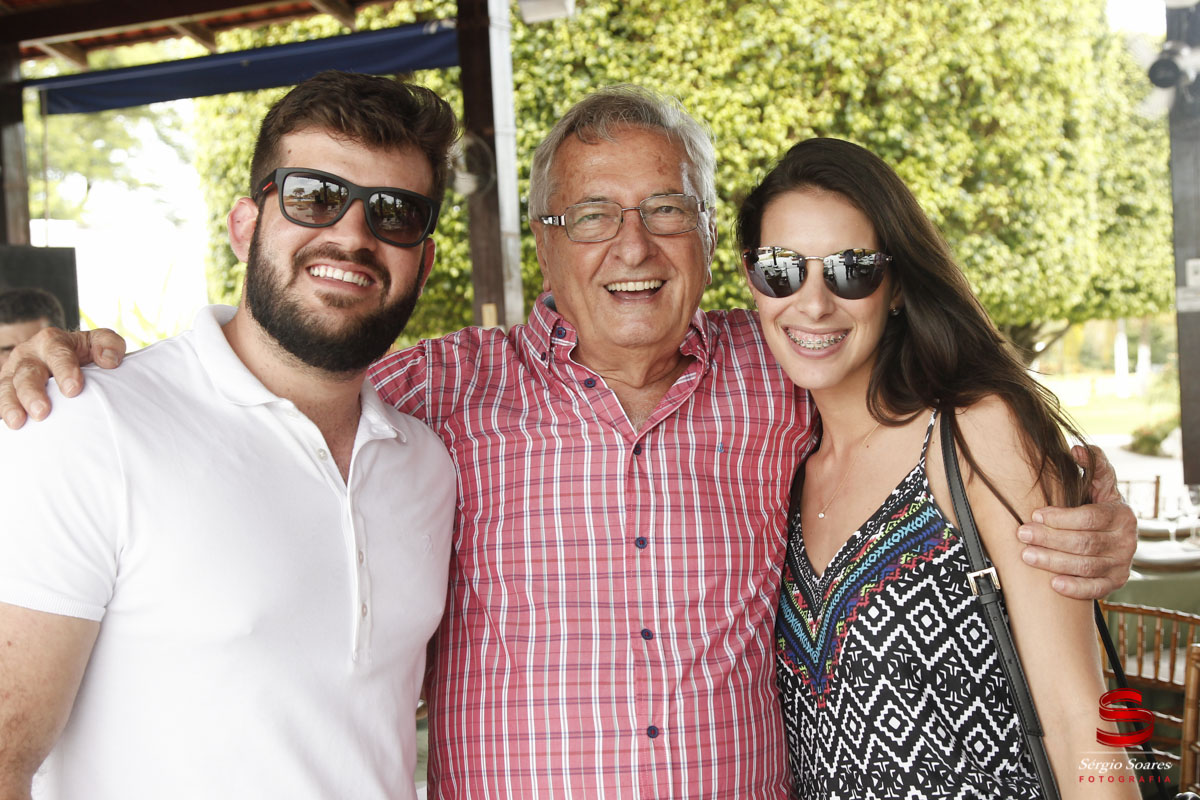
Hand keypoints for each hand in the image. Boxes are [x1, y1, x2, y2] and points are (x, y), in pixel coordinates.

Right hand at [0, 327, 124, 428]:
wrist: (65, 361)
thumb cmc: (85, 354)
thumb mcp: (99, 342)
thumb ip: (109, 345)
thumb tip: (110, 361)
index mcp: (52, 341)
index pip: (58, 354)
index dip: (64, 370)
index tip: (73, 389)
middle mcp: (29, 355)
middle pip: (27, 373)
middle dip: (33, 392)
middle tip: (43, 411)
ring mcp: (13, 373)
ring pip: (7, 388)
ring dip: (11, 405)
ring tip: (18, 422)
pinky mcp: (6, 390)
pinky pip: (0, 401)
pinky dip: (2, 412)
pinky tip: (11, 426)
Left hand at [1017, 445, 1135, 599]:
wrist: (1116, 535)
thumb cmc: (1099, 507)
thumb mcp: (1100, 484)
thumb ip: (1093, 465)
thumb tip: (1076, 449)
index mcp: (1121, 514)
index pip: (1090, 517)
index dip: (1061, 517)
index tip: (1035, 514)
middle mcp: (1126, 540)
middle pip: (1085, 542)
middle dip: (1050, 539)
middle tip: (1023, 534)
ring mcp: (1122, 563)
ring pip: (1086, 566)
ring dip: (1054, 562)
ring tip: (1028, 556)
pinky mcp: (1116, 582)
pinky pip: (1096, 589)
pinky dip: (1075, 588)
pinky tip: (1054, 584)